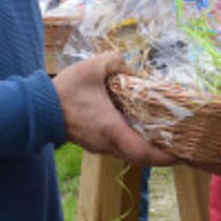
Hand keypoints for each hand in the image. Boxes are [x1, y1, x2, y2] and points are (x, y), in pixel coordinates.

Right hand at [54, 53, 174, 166]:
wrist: (37, 108)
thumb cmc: (66, 90)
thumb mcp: (94, 66)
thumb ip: (117, 61)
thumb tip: (132, 68)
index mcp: (112, 130)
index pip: (144, 154)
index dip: (166, 156)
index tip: (183, 153)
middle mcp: (109, 144)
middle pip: (142, 159)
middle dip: (163, 155)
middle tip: (181, 144)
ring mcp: (101, 147)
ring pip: (131, 155)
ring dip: (149, 149)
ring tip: (166, 136)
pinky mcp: (95, 144)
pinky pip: (120, 148)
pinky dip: (135, 143)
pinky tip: (142, 128)